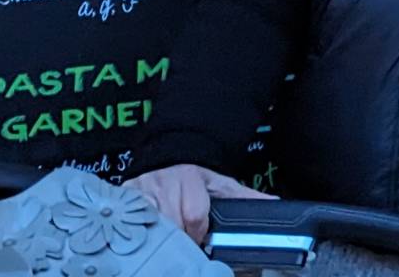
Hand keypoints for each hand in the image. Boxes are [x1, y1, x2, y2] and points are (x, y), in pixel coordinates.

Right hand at [123, 163, 271, 245]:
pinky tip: (146, 236)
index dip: (198, 232)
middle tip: (183, 247)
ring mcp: (142, 189)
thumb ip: (244, 196)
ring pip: (151, 223)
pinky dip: (138, 229)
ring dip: (160, 237)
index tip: (200, 242)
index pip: (194, 215)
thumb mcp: (220, 182)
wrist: (169, 152)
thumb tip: (273, 204)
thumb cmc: (196, 174)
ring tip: (166, 245)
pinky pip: (130, 218)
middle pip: (173, 223)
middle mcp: (164, 183)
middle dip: (180, 238)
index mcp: (190, 179)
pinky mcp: (126, 195)